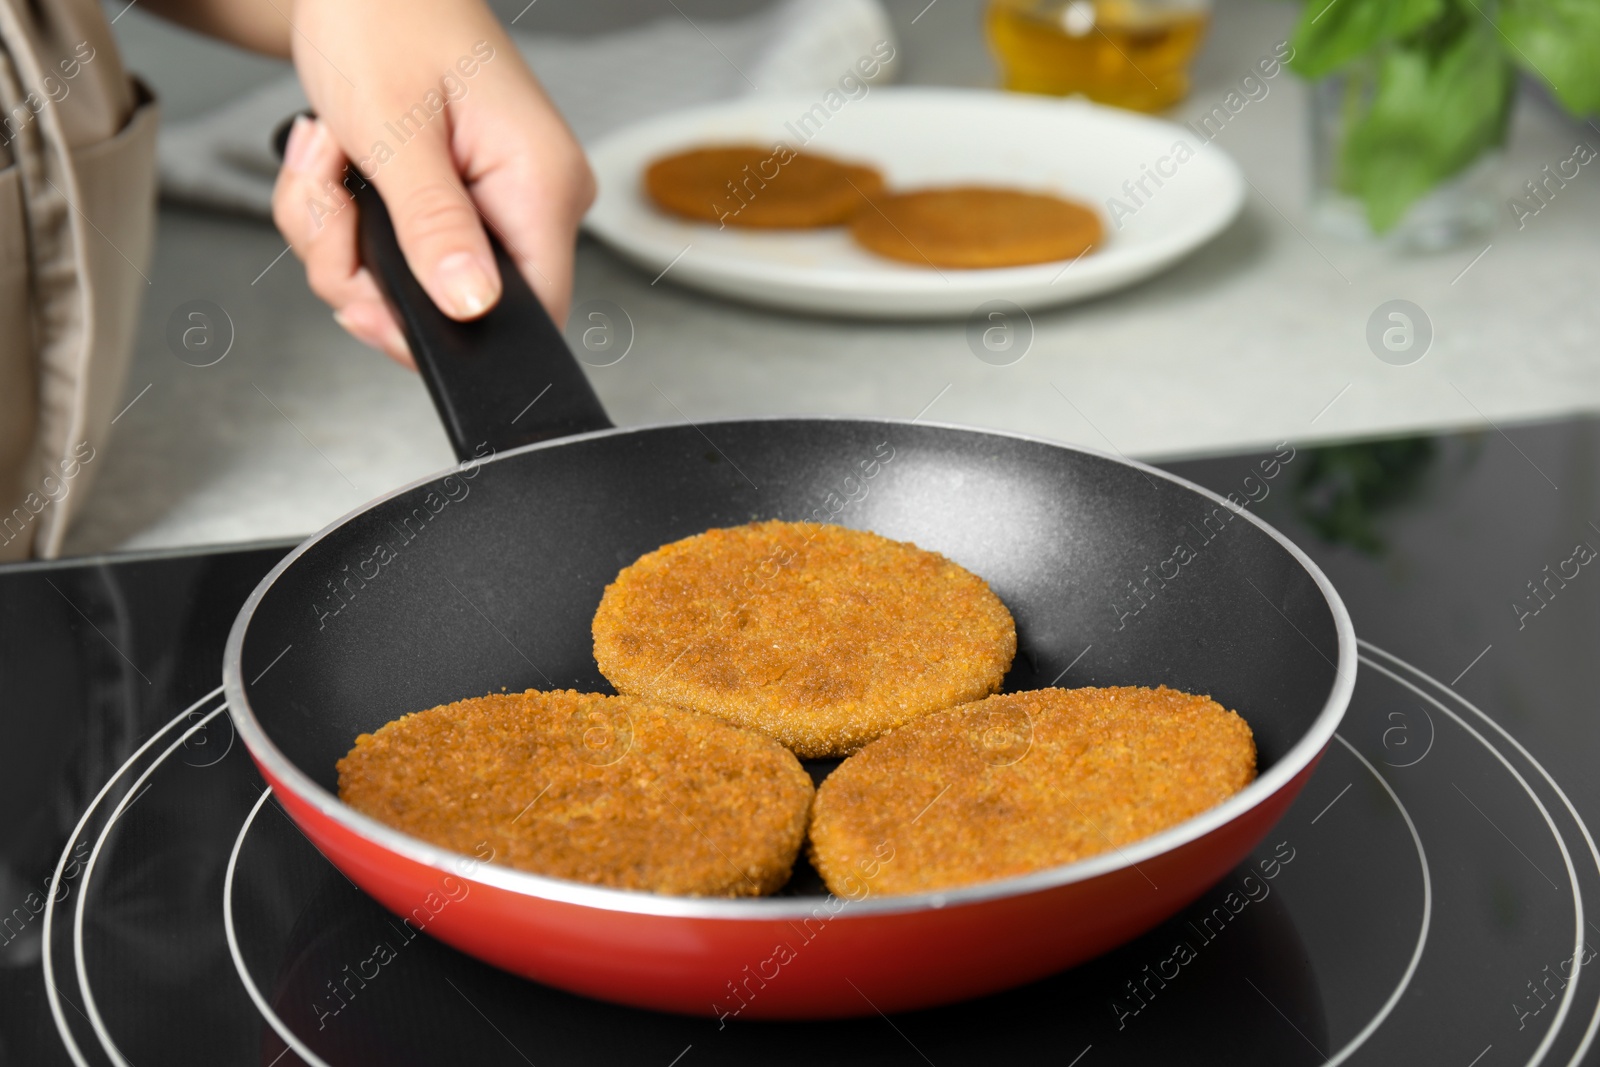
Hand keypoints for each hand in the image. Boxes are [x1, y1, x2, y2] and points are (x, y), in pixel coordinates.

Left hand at [270, 0, 592, 364]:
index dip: (445, 331)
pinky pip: (400, 256)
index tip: (367, 300)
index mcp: (541, 184)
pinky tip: (339, 166)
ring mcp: (499, 205)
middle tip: (331, 194)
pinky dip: (347, 224)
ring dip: (340, 237)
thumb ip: (434, 227)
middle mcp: (535, 201)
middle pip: (456, 307)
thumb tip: (471, 307)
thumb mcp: (394, 132)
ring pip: (411, 286)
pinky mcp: (464, 204)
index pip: (532, 313)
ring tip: (329, 158)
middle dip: (364, 269)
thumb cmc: (383, 19)